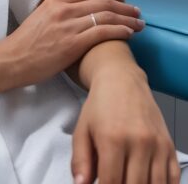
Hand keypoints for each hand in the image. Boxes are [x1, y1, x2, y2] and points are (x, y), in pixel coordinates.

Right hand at [4, 0, 143, 88]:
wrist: (14, 59)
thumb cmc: (25, 43)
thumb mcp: (40, 17)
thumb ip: (57, 11)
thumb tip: (73, 11)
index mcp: (55, 1)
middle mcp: (64, 9)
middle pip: (101, 1)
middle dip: (122, 5)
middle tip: (135, 9)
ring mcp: (70, 25)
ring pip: (106, 16)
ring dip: (126, 18)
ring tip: (139, 22)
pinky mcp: (74, 43)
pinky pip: (103, 32)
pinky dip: (119, 30)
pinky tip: (129, 33)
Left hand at [71, 66, 180, 183]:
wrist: (122, 79)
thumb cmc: (100, 105)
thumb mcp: (82, 130)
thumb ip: (80, 161)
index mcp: (112, 139)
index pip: (111, 183)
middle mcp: (138, 142)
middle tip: (116, 182)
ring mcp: (157, 144)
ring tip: (130, 181)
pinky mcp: (168, 145)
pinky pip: (173, 178)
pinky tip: (150, 183)